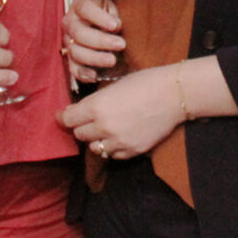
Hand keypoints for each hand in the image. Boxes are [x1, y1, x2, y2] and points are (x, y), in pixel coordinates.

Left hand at [58, 64, 182, 158]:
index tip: (63, 116)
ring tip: (106, 128)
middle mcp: (104, 126)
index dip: (64, 118)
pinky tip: (120, 135)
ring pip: (94, 147)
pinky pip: (112, 154)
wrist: (174, 94)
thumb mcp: (114, 86)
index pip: (68, 120)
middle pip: (79, 134)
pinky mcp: (132, 151)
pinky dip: (112, 147)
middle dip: (81, 126)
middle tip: (88, 119)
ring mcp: (118, 141)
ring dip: (96, 138)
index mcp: (97, 106)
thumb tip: (81, 110)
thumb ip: (96, 101)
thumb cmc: (145, 82)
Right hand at [61, 0, 124, 84]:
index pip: (85, 9)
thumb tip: (116, 26)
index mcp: (80, 6)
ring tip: (112, 60)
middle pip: (80, 33)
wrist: (104, 24)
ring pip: (76, 51)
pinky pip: (73, 68)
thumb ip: (114, 14)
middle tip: (121, 44)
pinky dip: (83, 73)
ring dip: (95, 58)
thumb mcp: (114, 7)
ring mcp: (68, 41)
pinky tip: (95, 76)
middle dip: (101, 40)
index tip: (116, 25)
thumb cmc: (111, 14)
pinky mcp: (71, 58)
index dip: (99, 17)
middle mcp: (70, 23)